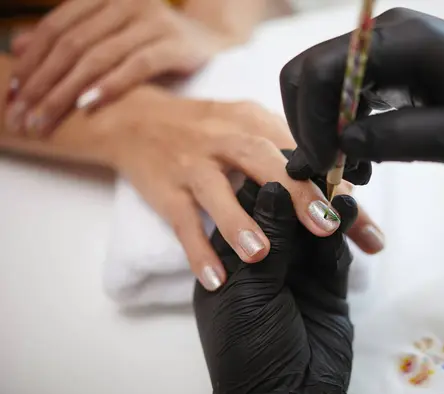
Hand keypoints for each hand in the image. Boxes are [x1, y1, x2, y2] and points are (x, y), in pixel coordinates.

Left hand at [6, 0, 231, 135]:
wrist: (208, 39)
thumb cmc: (151, 39)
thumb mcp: (107, 33)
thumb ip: (68, 35)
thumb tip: (18, 45)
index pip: (56, 28)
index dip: (31, 60)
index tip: (13, 92)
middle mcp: (125, 2)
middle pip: (72, 44)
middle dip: (43, 83)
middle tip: (24, 115)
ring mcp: (152, 21)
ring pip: (98, 57)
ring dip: (67, 90)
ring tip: (46, 117)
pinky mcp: (175, 44)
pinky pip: (137, 66)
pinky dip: (111, 85)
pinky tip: (88, 104)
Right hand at [92, 87, 382, 289]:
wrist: (135, 120)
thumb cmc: (206, 128)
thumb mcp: (248, 125)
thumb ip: (288, 153)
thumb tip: (341, 188)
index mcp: (255, 122)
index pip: (304, 154)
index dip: (338, 188)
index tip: (368, 228)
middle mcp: (225, 138)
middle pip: (264, 160)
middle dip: (298, 194)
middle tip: (330, 229)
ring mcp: (193, 164)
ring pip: (216, 188)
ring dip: (240, 221)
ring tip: (263, 256)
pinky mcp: (165, 189)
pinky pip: (181, 221)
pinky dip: (197, 250)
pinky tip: (216, 279)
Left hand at [194, 180, 355, 393]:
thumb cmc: (248, 347)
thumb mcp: (249, 290)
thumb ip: (266, 239)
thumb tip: (273, 187)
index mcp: (232, 258)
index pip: (249, 210)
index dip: (269, 184)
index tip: (289, 158)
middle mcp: (265, 259)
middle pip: (286, 214)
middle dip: (304, 194)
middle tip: (324, 168)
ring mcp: (298, 271)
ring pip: (314, 229)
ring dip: (327, 210)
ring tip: (340, 191)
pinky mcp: (327, 285)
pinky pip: (335, 253)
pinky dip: (344, 233)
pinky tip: (348, 215)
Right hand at [280, 7, 443, 181]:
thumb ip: (402, 137)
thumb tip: (343, 143)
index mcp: (404, 41)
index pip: (326, 67)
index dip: (313, 118)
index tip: (325, 162)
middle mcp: (382, 37)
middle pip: (310, 71)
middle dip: (309, 124)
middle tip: (328, 168)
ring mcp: (380, 51)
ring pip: (319, 85)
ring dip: (323, 131)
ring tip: (353, 170)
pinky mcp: (382, 71)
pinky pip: (339, 96)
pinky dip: (339, 130)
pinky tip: (361, 159)